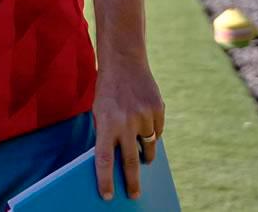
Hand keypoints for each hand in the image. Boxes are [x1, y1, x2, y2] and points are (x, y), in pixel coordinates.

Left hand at [91, 54, 164, 200]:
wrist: (124, 61)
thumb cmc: (107, 90)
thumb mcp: (99, 111)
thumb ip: (106, 133)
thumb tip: (115, 161)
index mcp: (106, 123)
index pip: (104, 159)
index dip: (105, 180)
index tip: (108, 196)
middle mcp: (125, 122)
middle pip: (130, 162)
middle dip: (132, 182)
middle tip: (135, 195)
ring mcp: (144, 116)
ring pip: (147, 147)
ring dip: (144, 152)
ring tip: (140, 152)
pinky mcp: (158, 110)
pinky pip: (157, 132)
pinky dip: (151, 132)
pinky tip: (144, 121)